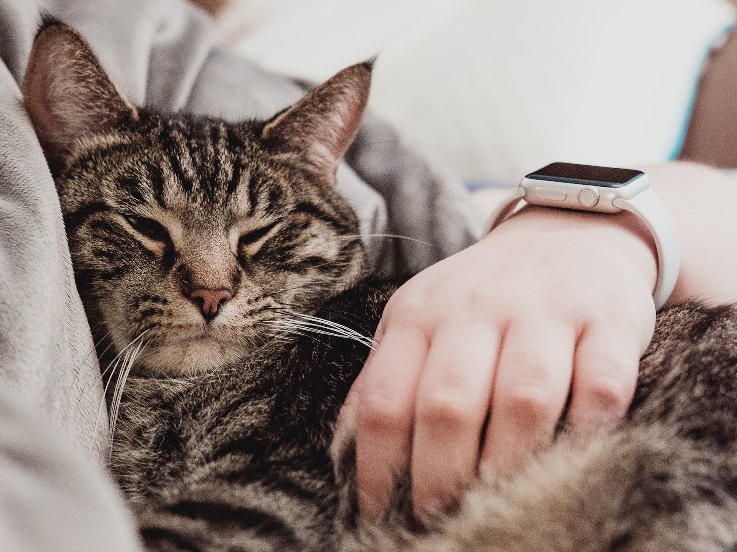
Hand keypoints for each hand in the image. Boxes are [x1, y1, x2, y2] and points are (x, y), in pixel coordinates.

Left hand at [332, 205, 657, 520]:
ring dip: (510, 464)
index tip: (380, 514)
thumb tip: (348, 453)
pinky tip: (573, 457)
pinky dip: (588, 431)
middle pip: (448, 405)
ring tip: (501, 506)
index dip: (376, 468)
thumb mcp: (420, 319)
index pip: (384, 400)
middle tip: (440, 520)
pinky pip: (601, 386)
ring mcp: (545, 311)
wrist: (568, 229)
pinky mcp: (608, 320)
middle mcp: (476, 308)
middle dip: (440, 478)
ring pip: (523, 398)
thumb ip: (386, 377)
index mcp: (419, 315)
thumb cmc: (483, 294)